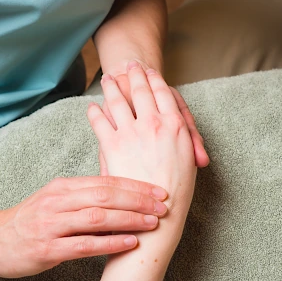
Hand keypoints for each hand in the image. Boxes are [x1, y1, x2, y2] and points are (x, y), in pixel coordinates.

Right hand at [0, 176, 167, 277]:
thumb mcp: (54, 198)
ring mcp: (51, 225)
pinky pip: (84, 245)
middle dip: (138, 200)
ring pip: (97, 218)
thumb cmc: (29, 219)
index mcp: (62, 187)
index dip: (135, 185)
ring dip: (129, 219)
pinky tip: (130, 243)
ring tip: (153, 223)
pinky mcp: (47, 249)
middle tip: (164, 205)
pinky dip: (110, 243)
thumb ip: (83, 192)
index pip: (105, 181)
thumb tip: (121, 189)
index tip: (159, 190)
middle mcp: (57, 202)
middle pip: (105, 196)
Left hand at [88, 61, 196, 218]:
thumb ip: (184, 144)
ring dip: (113, 87)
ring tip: (107, 79)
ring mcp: (132, 133)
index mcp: (175, 125)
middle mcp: (154, 123)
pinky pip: (101, 122)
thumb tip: (178, 137)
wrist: (161, 215)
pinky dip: (96, 113)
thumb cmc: (177, 191)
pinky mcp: (113, 144)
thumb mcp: (189, 163)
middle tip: (129, 65)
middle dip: (135, 75)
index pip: (163, 93)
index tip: (149, 71)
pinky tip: (92, 108)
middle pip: (142, 91)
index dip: (155, 80)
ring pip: (119, 101)